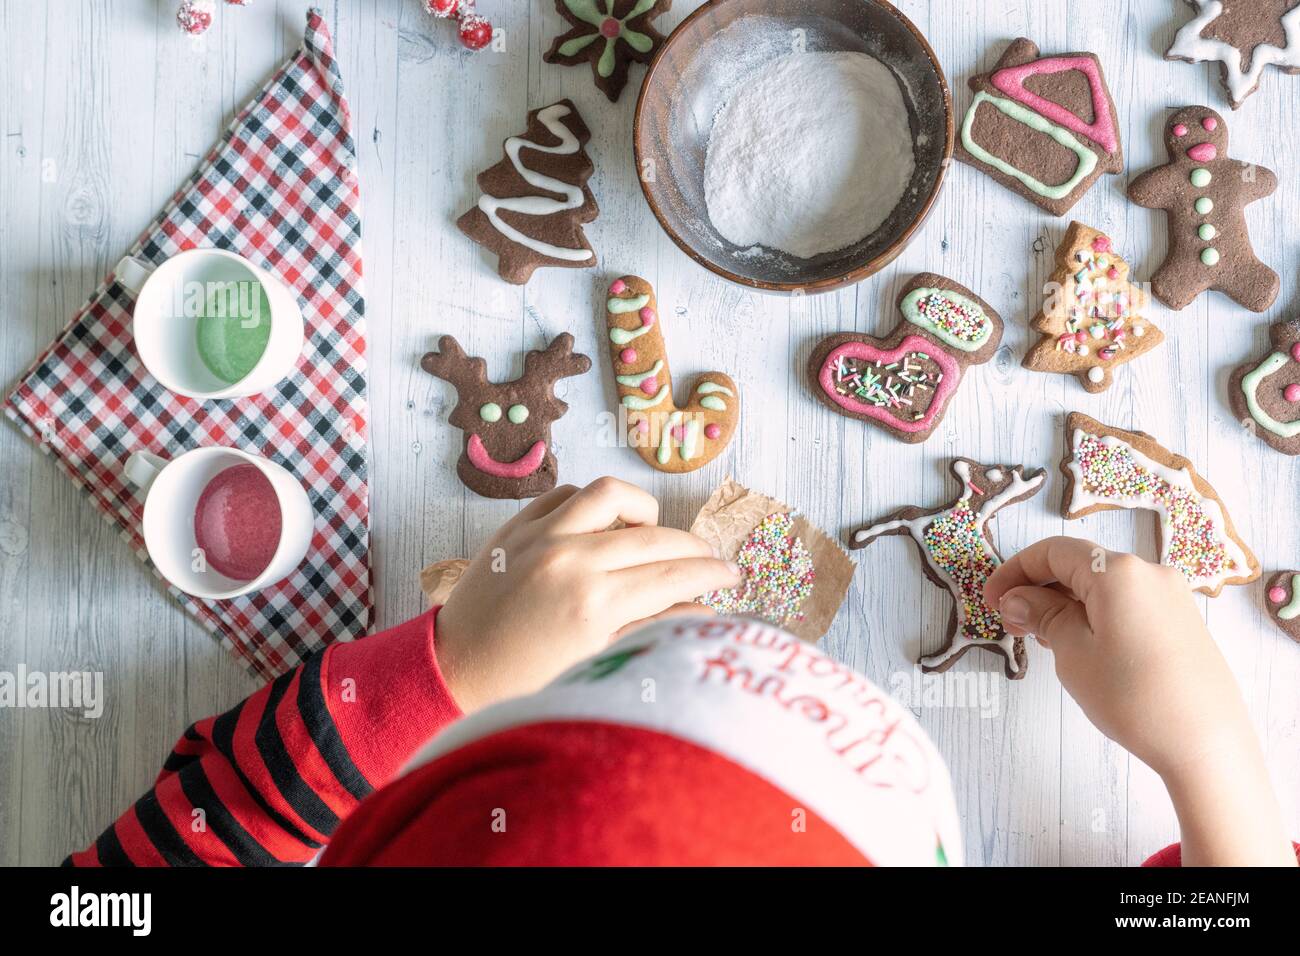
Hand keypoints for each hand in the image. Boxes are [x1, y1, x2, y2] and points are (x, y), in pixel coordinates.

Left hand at [435, 477, 739, 714]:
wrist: (453, 671)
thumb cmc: (523, 683)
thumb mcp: (595, 665)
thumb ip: (651, 629)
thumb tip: (703, 610)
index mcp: (594, 604)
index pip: (674, 575)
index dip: (711, 573)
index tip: (732, 574)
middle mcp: (571, 560)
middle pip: (655, 536)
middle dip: (692, 547)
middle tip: (707, 560)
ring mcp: (541, 536)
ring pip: (612, 494)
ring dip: (643, 510)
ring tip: (652, 533)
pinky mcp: (516, 525)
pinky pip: (567, 494)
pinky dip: (592, 504)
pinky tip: (602, 527)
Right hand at [986, 536, 1294, 865]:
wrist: (1205, 744)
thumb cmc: (1132, 697)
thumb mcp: (1072, 653)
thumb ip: (1042, 615)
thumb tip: (1018, 598)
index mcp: (1118, 571)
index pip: (1053, 551)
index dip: (1014, 571)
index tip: (992, 600)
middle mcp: (1149, 573)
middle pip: (1080, 566)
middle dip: (1040, 589)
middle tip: (1013, 625)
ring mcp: (1172, 597)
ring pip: (1104, 587)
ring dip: (1067, 604)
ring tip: (1045, 641)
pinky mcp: (1183, 623)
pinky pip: (1128, 605)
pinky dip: (1096, 615)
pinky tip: (1082, 648)